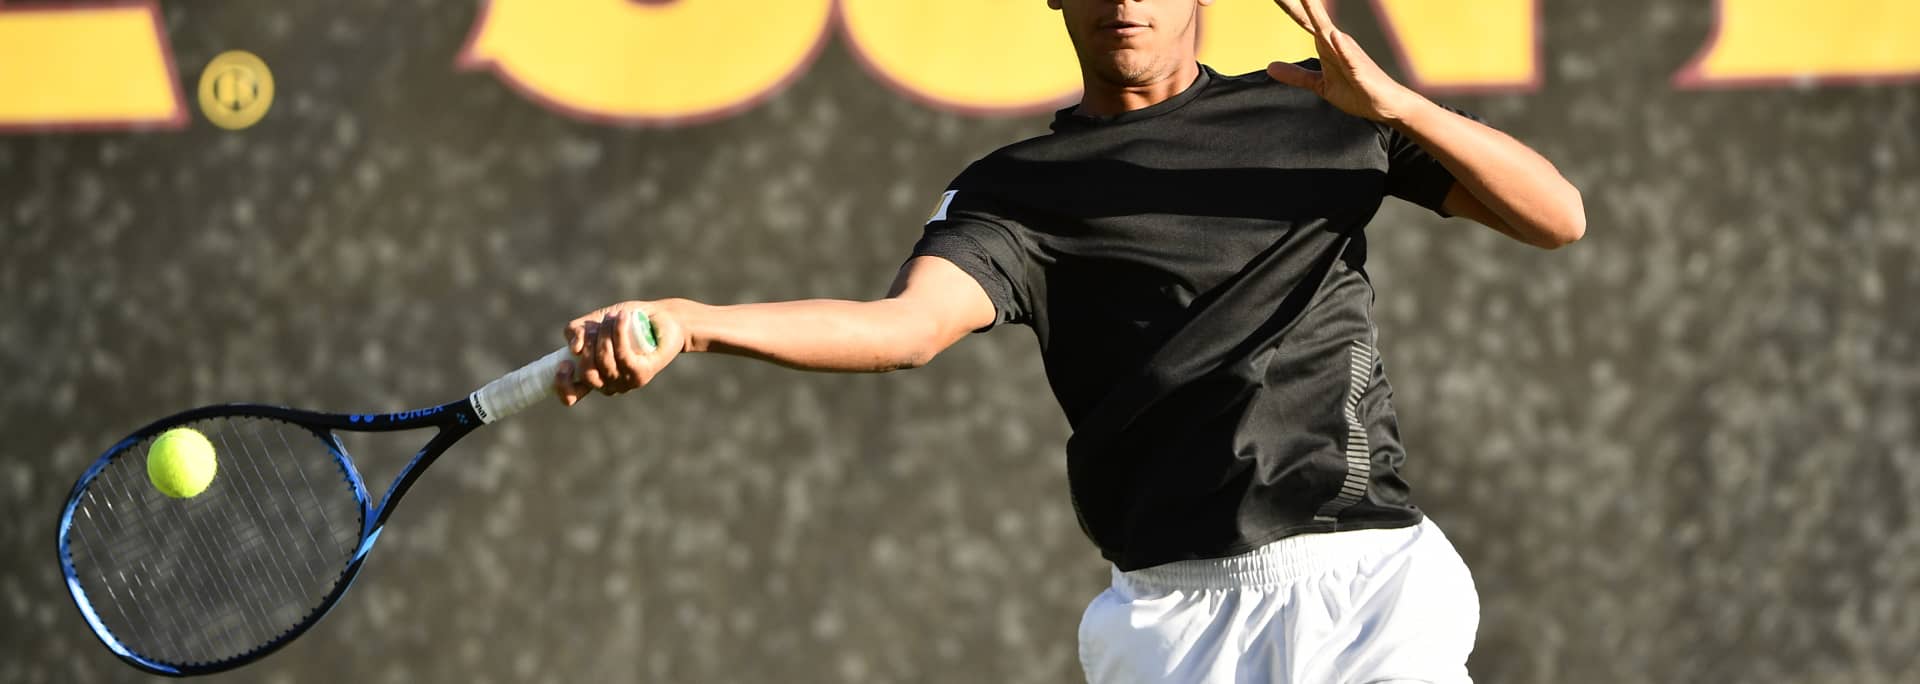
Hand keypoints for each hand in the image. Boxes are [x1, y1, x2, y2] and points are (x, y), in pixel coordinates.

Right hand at [553, 300, 688, 405]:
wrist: (662, 317)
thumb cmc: (626, 321)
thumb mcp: (595, 321)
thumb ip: (577, 331)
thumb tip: (573, 349)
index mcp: (594, 376)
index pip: (571, 396)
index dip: (562, 384)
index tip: (564, 363)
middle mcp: (610, 384)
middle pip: (587, 374)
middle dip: (587, 345)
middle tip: (595, 326)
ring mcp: (627, 381)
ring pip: (604, 362)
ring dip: (604, 334)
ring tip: (614, 316)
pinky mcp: (643, 373)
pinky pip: (623, 355)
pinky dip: (618, 333)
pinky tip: (622, 318)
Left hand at [1266, 0, 1424, 122]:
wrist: (1383, 105)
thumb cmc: (1355, 91)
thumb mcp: (1319, 84)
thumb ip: (1296, 75)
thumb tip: (1270, 67)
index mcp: (1326, 43)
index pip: (1303, 19)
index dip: (1289, 5)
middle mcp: (1336, 41)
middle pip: (1312, 17)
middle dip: (1301, 2)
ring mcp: (1348, 53)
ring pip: (1328, 29)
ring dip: (1316, 13)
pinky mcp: (1359, 69)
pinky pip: (1349, 57)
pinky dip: (1341, 46)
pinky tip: (1333, 34)